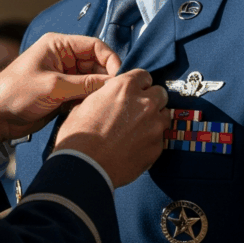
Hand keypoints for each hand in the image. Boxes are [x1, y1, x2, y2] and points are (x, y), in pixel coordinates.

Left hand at [0, 33, 121, 144]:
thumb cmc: (15, 93)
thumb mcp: (53, 87)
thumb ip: (84, 85)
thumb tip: (113, 83)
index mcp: (58, 46)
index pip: (94, 45)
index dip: (110, 59)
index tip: (119, 77)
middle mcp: (63, 58)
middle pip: (96, 63)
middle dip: (106, 77)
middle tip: (114, 93)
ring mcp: (63, 76)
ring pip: (92, 80)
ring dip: (98, 91)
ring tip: (103, 103)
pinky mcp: (62, 93)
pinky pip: (84, 93)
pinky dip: (89, 100)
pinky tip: (91, 109)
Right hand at [54, 69, 169, 187]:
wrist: (84, 167)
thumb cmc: (79, 135)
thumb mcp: (85, 104)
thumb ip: (105, 96)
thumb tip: (108, 97)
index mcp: (125, 87)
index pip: (144, 75)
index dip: (139, 84)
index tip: (134, 91)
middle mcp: (145, 102)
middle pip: (160, 93)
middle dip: (151, 99)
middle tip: (137, 110)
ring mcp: (154, 125)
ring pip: (164, 115)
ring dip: (154, 118)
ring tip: (138, 129)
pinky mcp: (157, 147)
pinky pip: (160, 138)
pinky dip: (151, 139)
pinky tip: (136, 146)